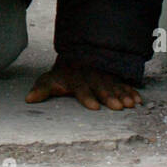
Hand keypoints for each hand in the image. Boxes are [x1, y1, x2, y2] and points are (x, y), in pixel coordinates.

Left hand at [26, 61, 142, 110]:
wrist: (77, 58)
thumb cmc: (62, 75)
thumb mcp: (50, 80)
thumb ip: (41, 90)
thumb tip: (28, 99)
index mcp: (76, 80)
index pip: (81, 89)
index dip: (87, 97)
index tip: (94, 107)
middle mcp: (92, 78)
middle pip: (101, 88)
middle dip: (109, 97)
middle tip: (118, 107)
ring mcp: (104, 78)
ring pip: (115, 86)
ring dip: (123, 95)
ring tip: (131, 104)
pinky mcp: (115, 79)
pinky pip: (124, 85)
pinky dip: (132, 92)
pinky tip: (139, 101)